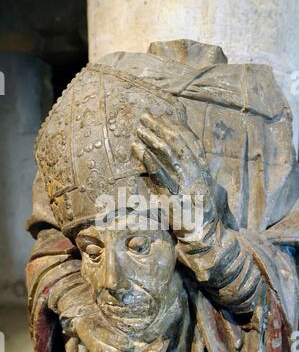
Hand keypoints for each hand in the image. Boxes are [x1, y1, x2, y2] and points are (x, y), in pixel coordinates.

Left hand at [132, 112, 216, 237]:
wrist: (205, 235)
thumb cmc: (199, 212)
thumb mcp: (200, 187)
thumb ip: (192, 170)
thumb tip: (180, 154)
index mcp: (203, 169)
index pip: (190, 141)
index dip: (176, 126)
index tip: (162, 115)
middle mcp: (197, 173)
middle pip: (178, 143)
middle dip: (161, 127)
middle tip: (145, 117)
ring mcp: (187, 184)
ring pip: (170, 154)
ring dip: (153, 139)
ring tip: (139, 130)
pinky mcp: (175, 196)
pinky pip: (161, 175)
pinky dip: (149, 160)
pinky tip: (139, 150)